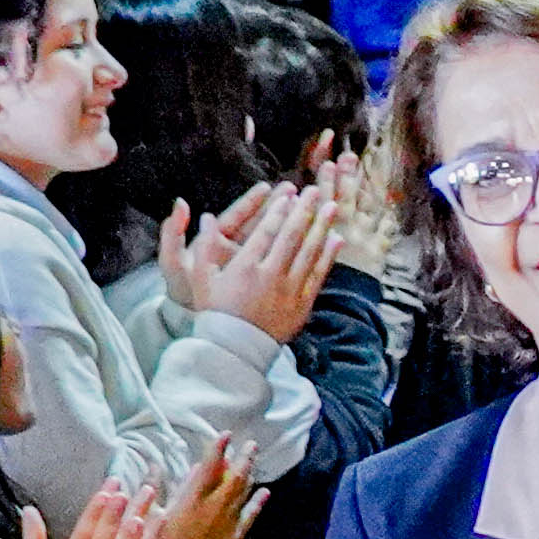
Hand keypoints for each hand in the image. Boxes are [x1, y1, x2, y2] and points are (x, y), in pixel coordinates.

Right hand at [151, 432, 266, 538]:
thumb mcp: (152, 514)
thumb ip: (156, 487)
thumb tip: (155, 464)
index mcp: (191, 500)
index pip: (209, 467)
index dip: (218, 448)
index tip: (226, 433)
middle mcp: (213, 508)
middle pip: (234, 477)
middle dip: (244, 458)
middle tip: (251, 443)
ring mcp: (226, 524)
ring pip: (243, 494)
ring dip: (250, 474)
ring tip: (253, 460)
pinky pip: (249, 517)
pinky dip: (258, 503)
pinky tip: (265, 491)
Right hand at [165, 177, 342, 341]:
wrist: (235, 348)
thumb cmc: (215, 311)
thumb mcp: (201, 279)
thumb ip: (204, 246)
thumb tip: (206, 217)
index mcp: (245, 267)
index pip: (265, 230)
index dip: (278, 209)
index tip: (287, 193)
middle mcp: (270, 276)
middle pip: (291, 235)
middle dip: (303, 210)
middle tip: (313, 190)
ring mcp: (289, 290)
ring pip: (309, 252)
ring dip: (321, 226)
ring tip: (330, 206)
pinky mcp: (302, 304)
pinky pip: (318, 275)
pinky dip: (328, 256)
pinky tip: (336, 238)